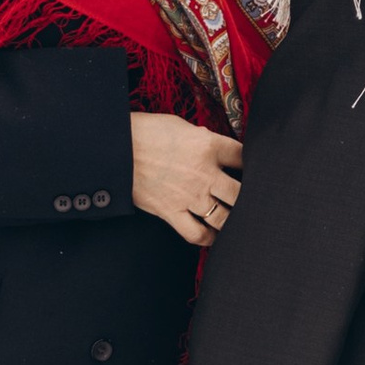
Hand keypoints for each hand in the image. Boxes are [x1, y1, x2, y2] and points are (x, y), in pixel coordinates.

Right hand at [129, 112, 242, 246]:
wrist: (114, 148)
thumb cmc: (146, 132)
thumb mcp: (181, 126)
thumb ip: (203, 138)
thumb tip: (215, 146)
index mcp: (208, 145)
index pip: (244, 157)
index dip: (250, 163)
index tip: (250, 168)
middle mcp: (204, 173)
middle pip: (241, 193)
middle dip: (247, 197)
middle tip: (248, 200)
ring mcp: (188, 196)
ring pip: (224, 218)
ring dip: (231, 220)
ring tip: (234, 219)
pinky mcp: (171, 212)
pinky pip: (197, 234)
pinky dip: (208, 238)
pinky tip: (213, 234)